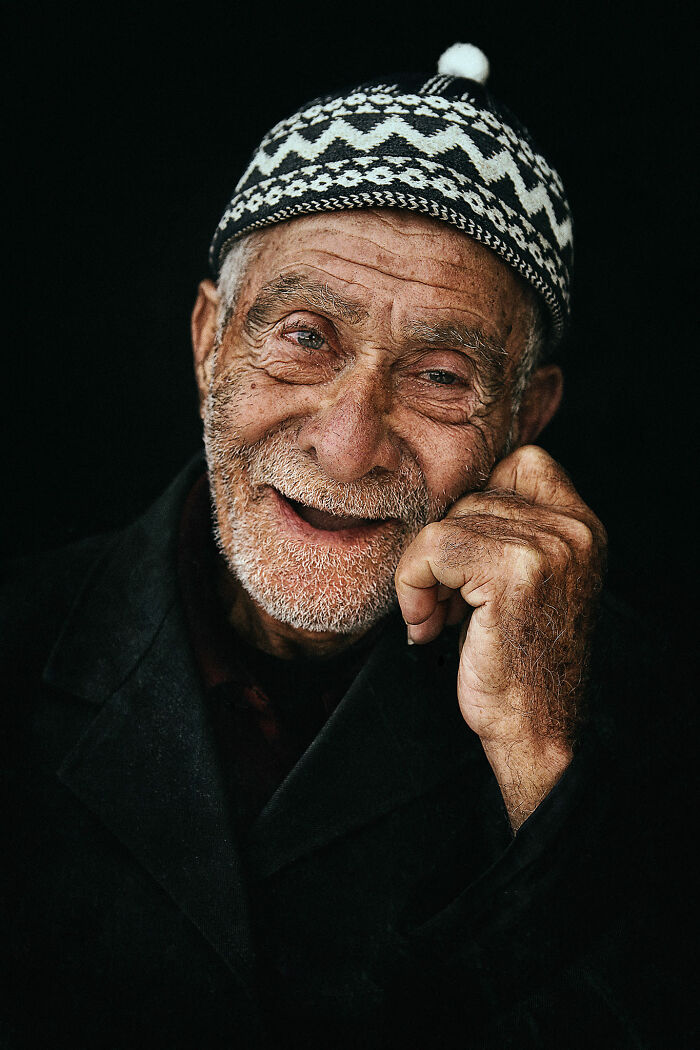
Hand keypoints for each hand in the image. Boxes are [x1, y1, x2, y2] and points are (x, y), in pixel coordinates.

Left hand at [395, 445, 606, 829]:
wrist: (535, 731)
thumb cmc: (515, 661)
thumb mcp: (520, 581)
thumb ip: (501, 532)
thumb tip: (440, 496)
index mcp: (581, 526)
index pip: (517, 464)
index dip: (474, 510)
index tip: (462, 568)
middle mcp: (574, 529)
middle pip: (471, 496)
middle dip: (443, 552)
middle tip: (445, 606)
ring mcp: (549, 546)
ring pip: (446, 522)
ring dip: (424, 574)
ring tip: (440, 619)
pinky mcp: (514, 571)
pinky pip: (433, 547)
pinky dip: (413, 586)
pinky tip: (428, 627)